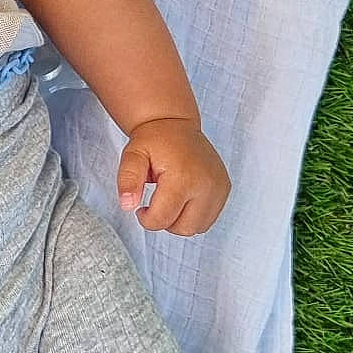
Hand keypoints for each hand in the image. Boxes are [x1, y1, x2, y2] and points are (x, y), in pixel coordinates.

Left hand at [116, 118, 229, 234]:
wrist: (175, 124)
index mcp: (183, 178)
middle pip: (183, 229)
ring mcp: (219, 187)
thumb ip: (127, 181)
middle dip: (165, 221)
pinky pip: (208, 218)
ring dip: (180, 220)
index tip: (142, 207)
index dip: (146, 219)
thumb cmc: (154, 140)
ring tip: (170, 198)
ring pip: (197, 227)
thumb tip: (127, 204)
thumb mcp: (132, 156)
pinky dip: (193, 215)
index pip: (163, 220)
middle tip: (156, 201)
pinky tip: (183, 198)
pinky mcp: (224, 188)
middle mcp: (206, 184)